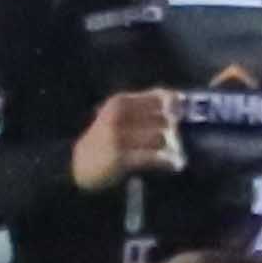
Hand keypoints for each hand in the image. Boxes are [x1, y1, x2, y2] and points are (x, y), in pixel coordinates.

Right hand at [72, 89, 186, 191]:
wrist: (78, 165)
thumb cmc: (106, 140)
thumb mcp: (119, 117)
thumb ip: (144, 107)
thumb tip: (179, 99)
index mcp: (120, 102)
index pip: (158, 97)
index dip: (175, 105)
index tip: (183, 115)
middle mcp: (119, 116)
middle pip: (163, 118)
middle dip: (175, 130)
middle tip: (178, 141)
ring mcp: (118, 136)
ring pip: (161, 137)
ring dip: (173, 147)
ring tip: (176, 154)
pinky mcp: (120, 157)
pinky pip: (154, 156)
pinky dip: (168, 161)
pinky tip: (174, 164)